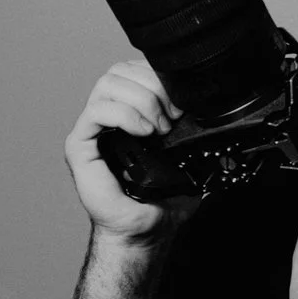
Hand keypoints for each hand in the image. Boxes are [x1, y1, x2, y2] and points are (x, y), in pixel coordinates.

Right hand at [64, 60, 192, 240]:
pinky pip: (95, 111)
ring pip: (107, 84)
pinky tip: (143, 132)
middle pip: (120, 70)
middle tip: (172, 116)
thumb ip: (195, 129)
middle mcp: (107, 116)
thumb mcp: (188, 154)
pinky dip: (123, 114)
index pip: (134, 69)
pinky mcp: (79, 145)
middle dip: (153, 85)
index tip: (181, 101)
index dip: (158, 75)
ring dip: (141, 100)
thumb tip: (218, 113)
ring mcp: (92, 129)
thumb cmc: (162, 198)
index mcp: (128, 111)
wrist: (145, 229)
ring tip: (157, 128)